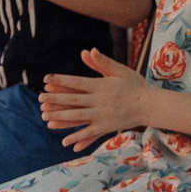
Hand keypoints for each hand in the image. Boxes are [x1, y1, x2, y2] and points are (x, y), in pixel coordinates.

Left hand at [39, 48, 153, 149]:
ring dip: (60, 118)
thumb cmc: (135, 85)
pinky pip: (89, 133)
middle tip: (40, 98)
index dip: (61, 81)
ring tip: (45, 117)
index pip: (77, 82)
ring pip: (77, 117)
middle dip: (55, 99)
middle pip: (74, 100)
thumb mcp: (120, 70)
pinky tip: (64, 141)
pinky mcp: (106, 127)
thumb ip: (102, 62)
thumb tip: (88, 51)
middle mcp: (100, 101)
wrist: (150, 104)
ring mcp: (102, 115)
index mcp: (102, 86)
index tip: (47, 80)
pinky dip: (77, 137)